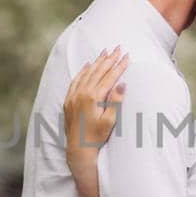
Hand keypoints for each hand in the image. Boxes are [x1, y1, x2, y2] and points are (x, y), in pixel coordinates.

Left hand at [64, 47, 128, 162]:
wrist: (78, 148)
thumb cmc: (96, 136)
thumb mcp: (110, 121)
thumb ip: (116, 101)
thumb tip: (122, 83)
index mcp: (93, 97)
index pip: (109, 77)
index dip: (119, 66)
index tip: (127, 56)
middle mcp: (81, 93)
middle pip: (98, 71)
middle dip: (109, 59)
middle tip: (118, 48)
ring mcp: (73, 95)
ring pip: (87, 73)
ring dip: (97, 62)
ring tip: (105, 52)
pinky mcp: (68, 99)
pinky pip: (76, 80)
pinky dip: (83, 71)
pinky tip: (88, 64)